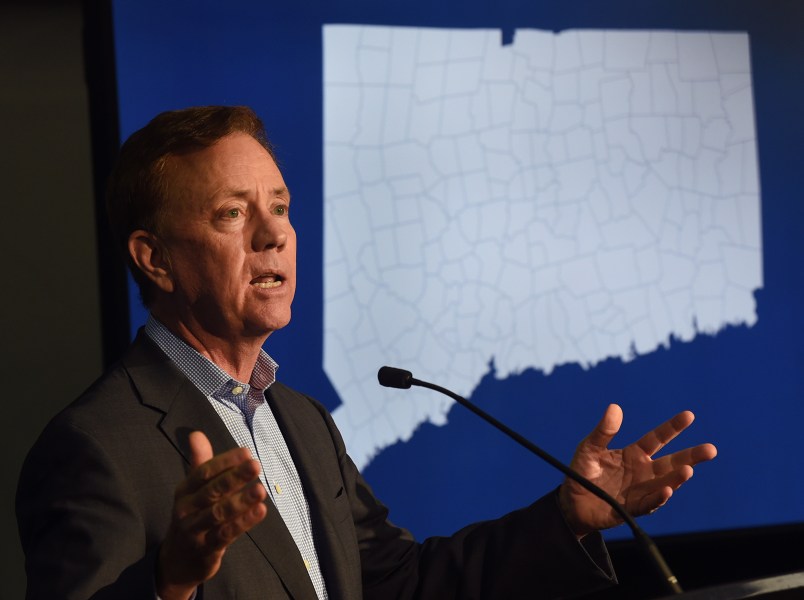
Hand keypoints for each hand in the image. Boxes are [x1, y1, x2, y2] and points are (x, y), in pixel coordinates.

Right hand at [156, 431, 267, 599]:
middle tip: (256, 465)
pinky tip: (260, 511)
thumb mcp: (192, 491)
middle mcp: (186, 509)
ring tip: (261, 490)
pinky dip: (243, 523)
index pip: (204, 472)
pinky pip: (226, 534)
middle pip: (212, 491)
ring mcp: (195, 530)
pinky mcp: (207, 549)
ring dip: (241, 501)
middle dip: (234, 477)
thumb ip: (200, 463)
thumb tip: (196, 433)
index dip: (225, 462)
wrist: (176, 562)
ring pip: (219, 513)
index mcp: (184, 491)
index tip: (246, 452)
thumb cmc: (192, 517)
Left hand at [559, 404, 716, 536]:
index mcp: (634, 453)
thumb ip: (603, 431)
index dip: (673, 427)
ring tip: (688, 470)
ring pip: (665, 483)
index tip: (689, 415)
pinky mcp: (633, 508)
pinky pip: (649, 503)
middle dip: (691, 456)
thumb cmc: (581, 472)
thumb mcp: (589, 448)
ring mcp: (641, 490)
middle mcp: (643, 471)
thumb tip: (615, 407)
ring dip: (677, 478)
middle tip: (711, 450)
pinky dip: (658, 497)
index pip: (657, 438)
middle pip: (671, 462)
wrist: (571, 502)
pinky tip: (667, 490)